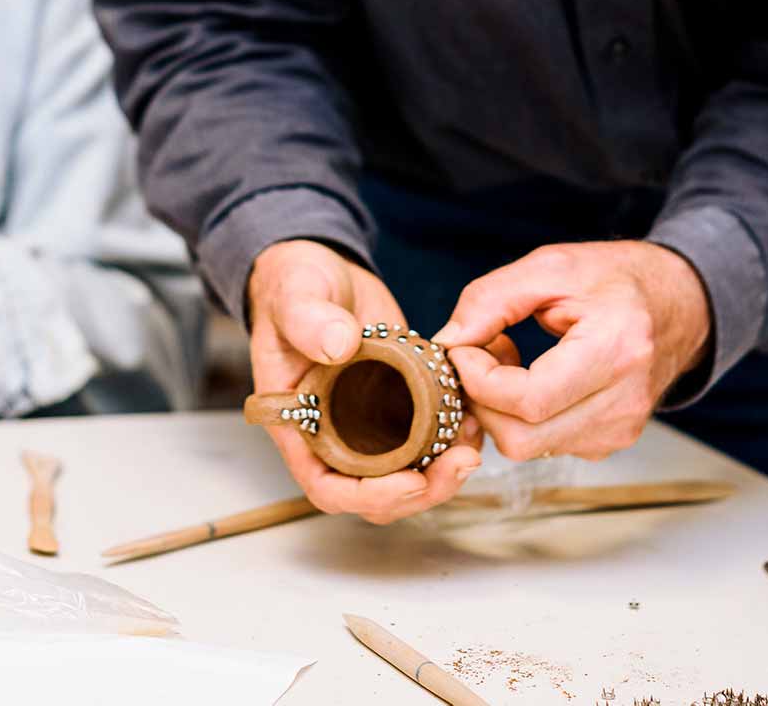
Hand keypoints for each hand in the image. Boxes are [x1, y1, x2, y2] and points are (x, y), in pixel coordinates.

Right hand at [246, 239, 483, 522]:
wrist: (320, 271)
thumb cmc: (292, 287)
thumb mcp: (295, 296)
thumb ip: (309, 320)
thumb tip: (339, 345)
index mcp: (300, 424)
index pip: (329, 486)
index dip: (370, 496)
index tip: (411, 480)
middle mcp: (335, 433)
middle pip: (376, 492)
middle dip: (422, 489)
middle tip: (461, 462)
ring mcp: (369, 422)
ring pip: (407, 472)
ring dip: (442, 470)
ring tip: (473, 443)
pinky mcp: (399, 403)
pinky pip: (425, 438)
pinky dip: (451, 437)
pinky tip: (474, 418)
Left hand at [432, 240, 711, 460]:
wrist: (678, 302)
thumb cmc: (615, 278)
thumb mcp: (551, 267)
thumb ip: (491, 300)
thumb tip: (446, 342)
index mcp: (615, 350)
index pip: (527, 400)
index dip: (478, 379)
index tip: (463, 347)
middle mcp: (624, 401)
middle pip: (521, 438)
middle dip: (482, 400)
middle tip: (479, 353)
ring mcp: (621, 429)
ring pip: (528, 447)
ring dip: (500, 409)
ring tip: (509, 358)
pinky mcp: (612, 441)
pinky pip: (545, 445)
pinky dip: (523, 417)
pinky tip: (533, 377)